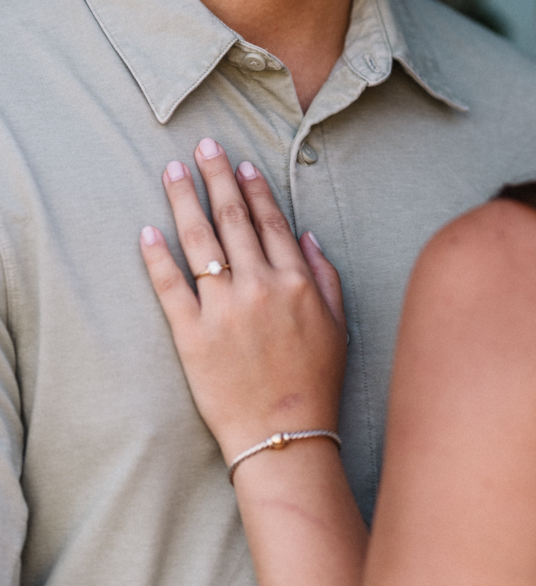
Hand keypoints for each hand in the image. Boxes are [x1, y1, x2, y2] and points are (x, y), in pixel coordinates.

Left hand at [140, 139, 347, 464]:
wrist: (285, 438)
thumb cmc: (316, 383)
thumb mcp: (339, 324)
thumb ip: (325, 276)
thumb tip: (306, 235)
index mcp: (295, 281)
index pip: (270, 221)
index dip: (253, 189)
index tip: (240, 163)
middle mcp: (259, 287)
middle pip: (232, 220)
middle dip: (216, 178)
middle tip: (202, 147)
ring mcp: (223, 310)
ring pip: (199, 242)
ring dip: (184, 201)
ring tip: (172, 171)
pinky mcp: (192, 336)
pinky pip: (170, 287)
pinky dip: (157, 257)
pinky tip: (147, 231)